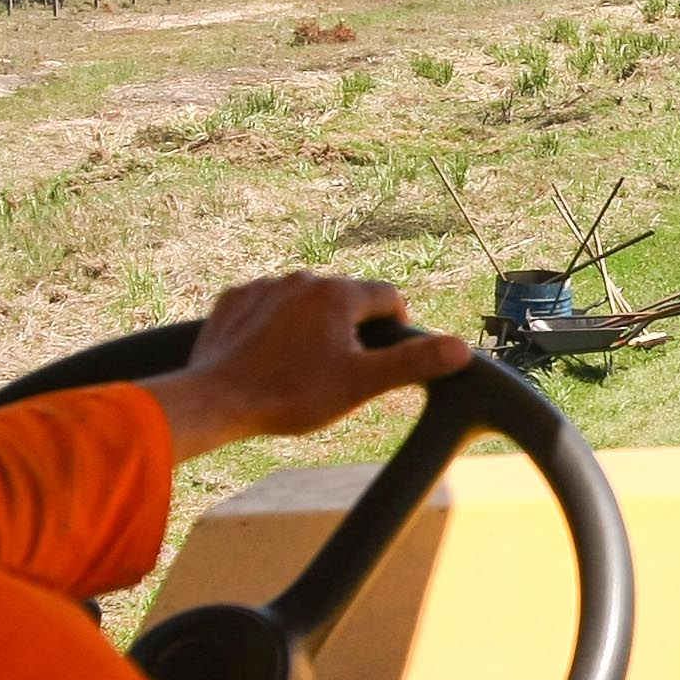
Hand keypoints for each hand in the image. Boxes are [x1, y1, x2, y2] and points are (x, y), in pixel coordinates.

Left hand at [141, 272, 471, 461]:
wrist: (217, 400)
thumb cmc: (291, 395)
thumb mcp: (361, 383)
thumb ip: (412, 362)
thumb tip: (461, 349)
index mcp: (338, 294)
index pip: (388, 297)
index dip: (396, 326)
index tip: (386, 356)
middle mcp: (303, 279)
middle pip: (345, 298)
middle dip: (351, 328)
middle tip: (343, 370)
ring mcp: (264, 286)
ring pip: (305, 301)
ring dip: (312, 324)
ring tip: (302, 367)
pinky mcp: (233, 300)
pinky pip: (267, 305)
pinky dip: (274, 325)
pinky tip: (269, 356)